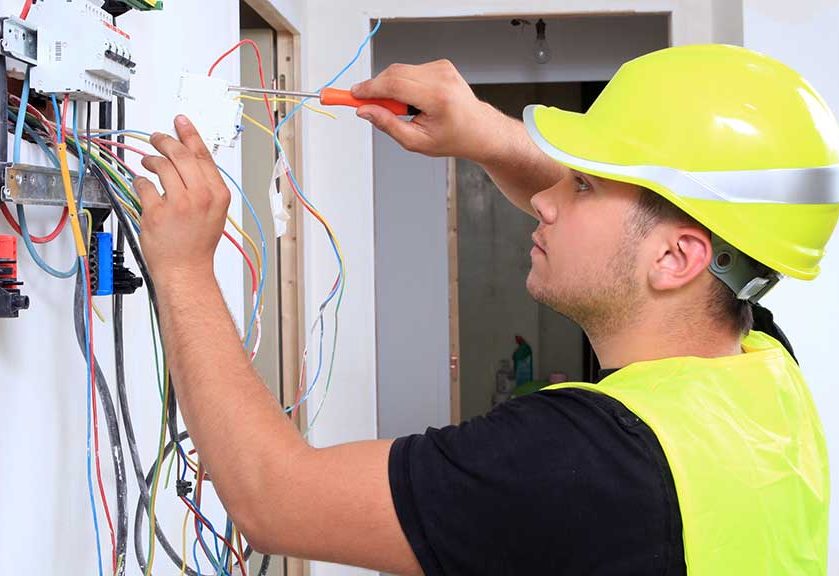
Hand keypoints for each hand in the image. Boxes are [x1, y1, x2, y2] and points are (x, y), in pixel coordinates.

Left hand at [134, 115, 229, 282]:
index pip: (202, 155)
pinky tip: (142, 186)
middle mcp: (200, 196)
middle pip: (180, 155)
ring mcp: (178, 204)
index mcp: (217, 194)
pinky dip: (140, 182)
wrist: (186, 270)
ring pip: (160, 166)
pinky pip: (143, 185)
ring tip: (148, 163)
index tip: (180, 121)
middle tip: (157, 138)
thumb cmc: (198, 243)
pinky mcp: (157, 212)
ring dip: (151, 160)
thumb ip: (204, 184)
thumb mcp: (214, 211)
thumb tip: (187, 158)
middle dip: (165, 142)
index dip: (189, 134)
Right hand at [352, 59, 502, 161]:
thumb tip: (365, 111)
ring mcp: (442, 68)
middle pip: (393, 73)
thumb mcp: (416, 142)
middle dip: (375, 88)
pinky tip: (414, 100)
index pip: (394, 85)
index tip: (352, 94)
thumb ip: (387, 125)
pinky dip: (403, 84)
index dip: (369, 89)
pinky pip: (410, 70)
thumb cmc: (453, 138)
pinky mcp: (441, 64)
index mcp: (437, 98)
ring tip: (403, 110)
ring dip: (391, 88)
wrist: (479, 129)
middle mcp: (441, 78)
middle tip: (365, 104)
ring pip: (400, 71)